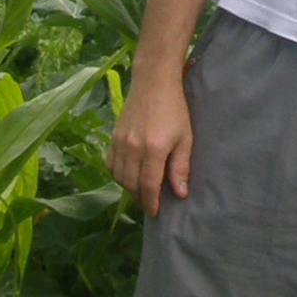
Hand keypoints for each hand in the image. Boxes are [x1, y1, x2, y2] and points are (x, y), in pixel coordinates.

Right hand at [109, 64, 193, 215]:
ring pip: (119, 177)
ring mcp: (120, 143)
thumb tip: (180, 194)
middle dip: (141, 198)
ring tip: (141, 191)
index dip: (151, 203)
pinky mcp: (113, 137)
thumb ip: (181, 167)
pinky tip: (128, 176)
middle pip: (132, 185)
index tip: (156, 213)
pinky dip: (118, 175)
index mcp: (153, 150)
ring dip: (129, 188)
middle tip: (150, 204)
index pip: (149, 186)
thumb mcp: (185, 138)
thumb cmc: (175, 110)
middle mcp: (133, 149)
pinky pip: (110, 164)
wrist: (153, 82)